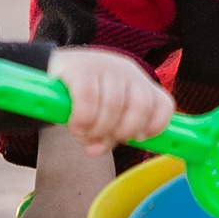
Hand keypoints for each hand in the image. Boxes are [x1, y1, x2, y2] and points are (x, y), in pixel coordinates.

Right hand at [46, 47, 173, 155]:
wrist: (55, 70)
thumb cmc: (85, 98)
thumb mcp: (103, 117)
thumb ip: (105, 136)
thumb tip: (95, 151)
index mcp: (140, 84)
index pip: (163, 104)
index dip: (156, 126)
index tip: (138, 139)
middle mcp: (128, 72)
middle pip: (140, 107)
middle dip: (122, 132)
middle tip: (102, 140)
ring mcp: (106, 66)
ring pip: (113, 105)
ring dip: (97, 129)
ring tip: (82, 134)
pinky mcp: (81, 68)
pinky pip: (88, 99)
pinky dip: (83, 118)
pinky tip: (75, 125)